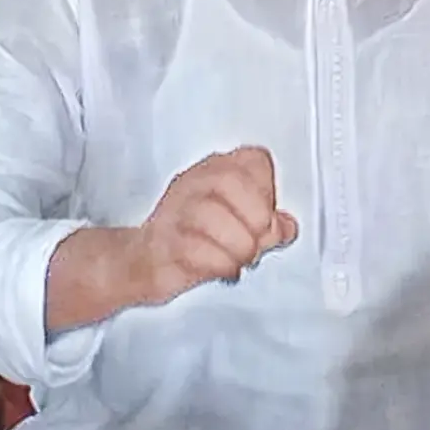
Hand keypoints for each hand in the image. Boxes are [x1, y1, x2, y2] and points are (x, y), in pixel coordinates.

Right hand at [131, 146, 298, 305]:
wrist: (142, 262)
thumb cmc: (191, 238)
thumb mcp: (236, 225)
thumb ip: (266, 223)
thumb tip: (287, 227)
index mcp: (214, 172)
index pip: (252, 159)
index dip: (268, 188)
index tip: (271, 215)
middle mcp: (192, 186)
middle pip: (228, 180)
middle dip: (255, 214)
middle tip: (260, 239)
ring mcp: (173, 213)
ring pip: (210, 215)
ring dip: (239, 244)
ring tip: (243, 258)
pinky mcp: (161, 246)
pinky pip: (193, 249)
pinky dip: (220, 263)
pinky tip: (226, 269)